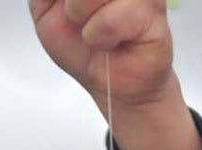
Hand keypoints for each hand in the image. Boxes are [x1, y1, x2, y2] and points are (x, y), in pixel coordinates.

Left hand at [30, 0, 201, 149]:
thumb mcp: (48, 15)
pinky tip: (110, 44)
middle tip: (79, 22)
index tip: (66, 14)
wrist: (116, 88)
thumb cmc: (85, 52)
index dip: (62, 2)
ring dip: (81, 21)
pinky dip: (100, 36)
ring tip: (97, 36)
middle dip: (69, 7)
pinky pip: (111, 18)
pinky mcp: (153, 9)